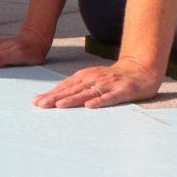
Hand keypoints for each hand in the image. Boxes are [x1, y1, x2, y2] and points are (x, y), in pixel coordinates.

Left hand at [34, 57, 167, 109]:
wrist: (140, 69)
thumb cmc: (111, 79)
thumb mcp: (91, 79)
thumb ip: (75, 88)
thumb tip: (53, 97)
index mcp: (85, 77)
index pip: (65, 87)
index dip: (50, 94)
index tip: (36, 101)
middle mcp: (94, 79)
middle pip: (72, 90)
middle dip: (55, 97)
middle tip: (40, 105)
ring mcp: (108, 84)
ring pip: (88, 93)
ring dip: (73, 99)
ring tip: (59, 105)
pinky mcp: (122, 90)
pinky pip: (110, 97)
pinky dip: (100, 101)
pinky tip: (90, 106)